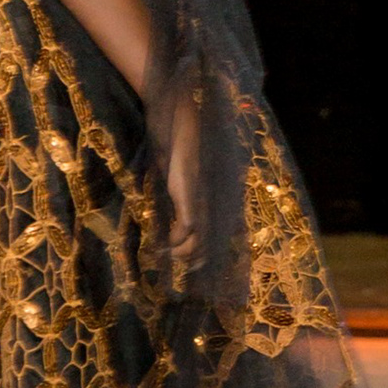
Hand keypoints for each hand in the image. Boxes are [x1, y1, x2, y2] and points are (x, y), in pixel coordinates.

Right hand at [165, 92, 201, 280]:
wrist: (182, 121)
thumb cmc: (182, 142)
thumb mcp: (184, 171)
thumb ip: (184, 187)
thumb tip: (178, 199)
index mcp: (215, 195)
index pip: (218, 229)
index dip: (209, 248)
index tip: (197, 260)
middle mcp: (212, 199)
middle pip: (211, 239)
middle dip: (198, 257)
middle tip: (185, 266)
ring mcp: (201, 197)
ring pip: (200, 238)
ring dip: (186, 251)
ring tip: (173, 256)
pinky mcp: (188, 194)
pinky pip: (189, 225)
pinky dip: (179, 238)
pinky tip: (170, 244)